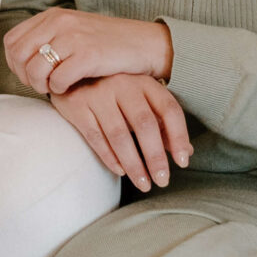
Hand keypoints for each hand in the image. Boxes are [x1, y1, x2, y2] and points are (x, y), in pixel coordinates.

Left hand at [3, 8, 172, 96]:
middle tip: (42, 84)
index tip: (29, 74)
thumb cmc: (106, 43)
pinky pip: (58, 80)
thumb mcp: (72, 31)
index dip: (15, 62)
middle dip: (25, 77)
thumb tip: (18, 61)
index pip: (11, 41)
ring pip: (34, 69)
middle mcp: (59, 22)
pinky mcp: (88, 55)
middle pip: (18, 56)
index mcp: (52, 16)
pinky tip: (71, 87)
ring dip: (41, 85)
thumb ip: (46, 38)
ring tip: (55, 87)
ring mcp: (73, 37)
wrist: (144, 44)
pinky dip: (60, 89)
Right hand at [50, 73, 191, 192]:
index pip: (169, 109)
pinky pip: (95, 137)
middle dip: (155, 156)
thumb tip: (187, 151)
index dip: (178, 136)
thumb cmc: (114, 91)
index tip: (183, 161)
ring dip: (133, 164)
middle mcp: (123, 85)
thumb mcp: (141, 100)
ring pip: (119, 135)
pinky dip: (109, 157)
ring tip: (143, 184)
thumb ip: (162, 123)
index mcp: (145, 82)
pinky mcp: (77, 105)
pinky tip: (120, 171)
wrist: (70, 73)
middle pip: (144, 124)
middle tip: (162, 181)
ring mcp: (98, 94)